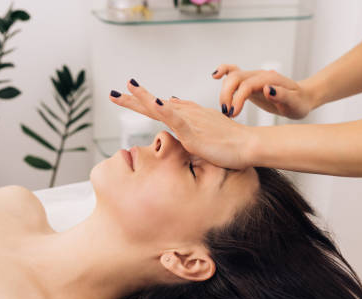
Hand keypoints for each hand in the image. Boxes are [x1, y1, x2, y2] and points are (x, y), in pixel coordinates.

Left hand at [109, 80, 255, 169]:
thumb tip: (175, 116)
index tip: (126, 96)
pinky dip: (163, 108)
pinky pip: (176, 118)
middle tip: (113, 94)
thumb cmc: (231, 145)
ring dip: (142, 98)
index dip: (143, 102)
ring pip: (161, 107)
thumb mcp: (205, 136)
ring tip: (125, 89)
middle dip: (133, 99)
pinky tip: (152, 101)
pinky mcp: (194, 132)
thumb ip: (190, 129)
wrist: (249, 147)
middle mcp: (188, 114)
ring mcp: (190, 121)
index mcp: (189, 116)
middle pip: (155, 104)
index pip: (161, 107)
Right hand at [212, 64, 313, 119]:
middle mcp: (259, 75)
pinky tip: (215, 76)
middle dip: (226, 95)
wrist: (302, 99)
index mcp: (269, 79)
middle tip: (227, 113)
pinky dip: (223, 72)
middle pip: (235, 78)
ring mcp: (253, 78)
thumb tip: (266, 89)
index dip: (237, 99)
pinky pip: (233, 73)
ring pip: (232, 76)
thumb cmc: (299, 103)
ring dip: (224, 91)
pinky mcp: (248, 83)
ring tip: (225, 109)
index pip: (247, 85)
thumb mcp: (295, 103)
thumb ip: (282, 95)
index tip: (233, 114)